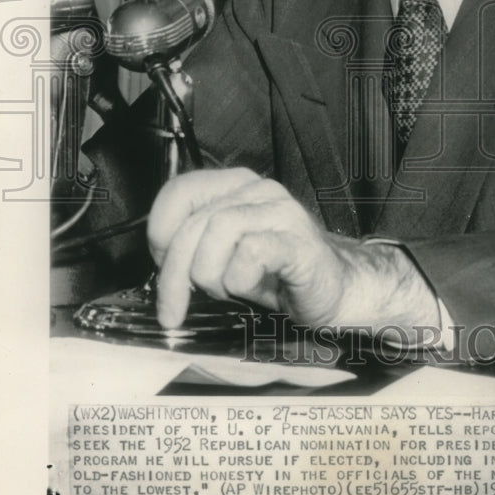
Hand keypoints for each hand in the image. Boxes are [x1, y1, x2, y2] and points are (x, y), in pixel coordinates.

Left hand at [147, 167, 439, 332]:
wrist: (336, 290)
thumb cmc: (278, 274)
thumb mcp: (225, 255)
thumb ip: (195, 245)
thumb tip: (158, 263)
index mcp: (237, 187)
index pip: (179, 191)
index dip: (161, 232)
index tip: (162, 265)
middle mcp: (259, 191)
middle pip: (195, 222)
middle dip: (175, 274)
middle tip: (174, 308)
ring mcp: (282, 212)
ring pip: (219, 231)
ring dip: (211, 275)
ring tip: (228, 290)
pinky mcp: (298, 241)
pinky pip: (251, 252)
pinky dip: (240, 279)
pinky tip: (253, 288)